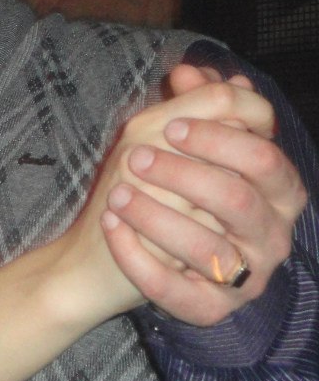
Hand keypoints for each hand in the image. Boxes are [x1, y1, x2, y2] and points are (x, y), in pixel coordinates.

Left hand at [102, 65, 305, 325]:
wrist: (106, 256)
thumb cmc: (154, 189)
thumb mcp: (169, 140)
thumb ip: (192, 106)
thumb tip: (193, 70)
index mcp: (275, 190)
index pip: (264, 158)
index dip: (219, 138)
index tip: (170, 125)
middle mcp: (270, 236)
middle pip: (240, 200)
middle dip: (186, 174)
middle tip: (137, 157)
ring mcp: (245, 277)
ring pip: (209, 248)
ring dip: (156, 216)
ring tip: (116, 193)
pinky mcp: (212, 310)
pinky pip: (180, 291)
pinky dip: (140, 259)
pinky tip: (112, 229)